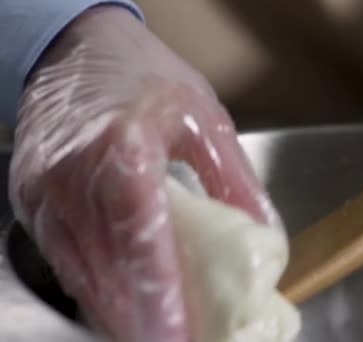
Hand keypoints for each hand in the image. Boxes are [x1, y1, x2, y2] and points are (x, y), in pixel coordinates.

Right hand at [9, 6, 280, 341]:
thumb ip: (235, 180)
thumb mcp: (204, 117)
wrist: (75, 50)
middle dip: (143, 320)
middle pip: (109, 266)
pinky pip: (65, 258)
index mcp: (123, 145)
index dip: (160, 292)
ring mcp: (44, 190)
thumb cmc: (143, 75)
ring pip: (82, 272)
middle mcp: (73, 174)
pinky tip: (124, 309)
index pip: (141, 233)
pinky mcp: (31, 200)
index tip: (179, 334)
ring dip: (120, 313)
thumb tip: (263, 235)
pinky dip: (96, 289)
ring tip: (159, 337)